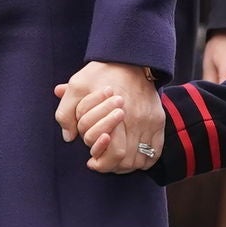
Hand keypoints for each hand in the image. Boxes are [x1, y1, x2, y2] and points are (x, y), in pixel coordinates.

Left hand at [55, 60, 166, 174]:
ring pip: (141, 159)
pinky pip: (155, 151)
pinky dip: (146, 159)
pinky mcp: (159, 120)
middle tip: (102, 163)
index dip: (100, 163)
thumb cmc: (101, 73)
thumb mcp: (77, 86)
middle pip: (127, 160)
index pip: (113, 152)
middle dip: (112, 167)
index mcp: (117, 114)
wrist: (130, 59)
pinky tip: (133, 157)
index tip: (91, 161)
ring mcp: (150, 121)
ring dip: (128, 165)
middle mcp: (137, 120)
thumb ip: (66, 112)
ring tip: (116, 162)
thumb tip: (69, 137)